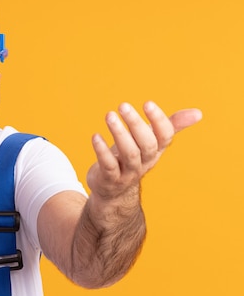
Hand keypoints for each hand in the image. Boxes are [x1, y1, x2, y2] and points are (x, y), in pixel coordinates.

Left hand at [87, 101, 201, 201]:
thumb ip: (170, 126)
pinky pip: (108, 165)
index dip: (159, 120)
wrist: (114, 192)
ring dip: (119, 134)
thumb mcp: (150, 143)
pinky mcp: (110, 179)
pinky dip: (102, 151)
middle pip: (146, 144)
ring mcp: (128, 172)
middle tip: (123, 106)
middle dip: (136, 124)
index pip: (165, 136)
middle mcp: (145, 162)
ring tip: (109, 115)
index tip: (147, 103)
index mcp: (156, 151)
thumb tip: (198, 113)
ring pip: (128, 154)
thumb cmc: (132, 159)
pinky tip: (96, 136)